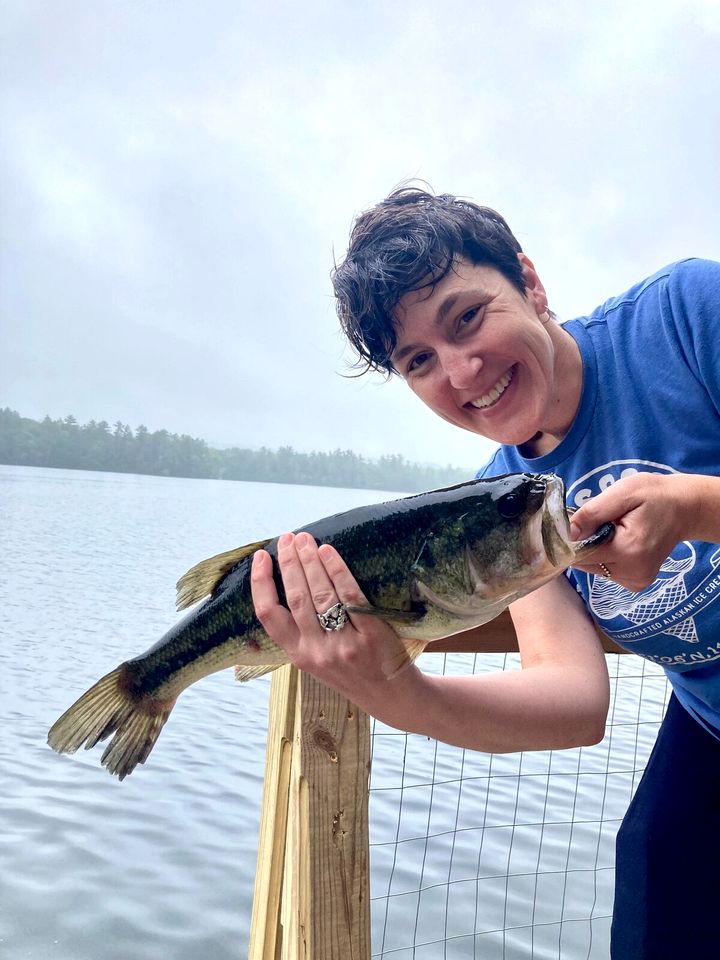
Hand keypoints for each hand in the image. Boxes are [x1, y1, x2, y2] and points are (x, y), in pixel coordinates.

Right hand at [250, 531, 412, 699]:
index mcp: (298, 656)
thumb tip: (288, 582)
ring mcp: (344, 644)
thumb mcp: (316, 661)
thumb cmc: (350, 671)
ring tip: (305, 540)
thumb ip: (300, 633)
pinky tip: (328, 552)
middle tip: (287, 538)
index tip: (260, 557)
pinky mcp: (371, 635)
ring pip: (320, 594)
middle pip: (296, 597)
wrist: (391, 695)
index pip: (268, 616)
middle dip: (289, 563)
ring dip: (310, 561)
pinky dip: (337, 570)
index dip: (260, 583)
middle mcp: (317, 651)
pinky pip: (350, 596)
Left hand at [569, 472, 690, 591]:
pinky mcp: (637, 582)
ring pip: (594, 568)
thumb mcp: (622, 493)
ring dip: (595, 550)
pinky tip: (620, 542)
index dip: (572, 538)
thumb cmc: (653, 495)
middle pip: (585, 563)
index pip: (579, 555)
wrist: (685, 508)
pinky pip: (606, 571)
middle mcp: (632, 572)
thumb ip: (592, 514)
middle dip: (585, 543)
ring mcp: (636, 580)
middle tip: (601, 522)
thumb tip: (567, 533)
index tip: (580, 521)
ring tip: (613, 531)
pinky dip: (606, 557)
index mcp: (627, 550)